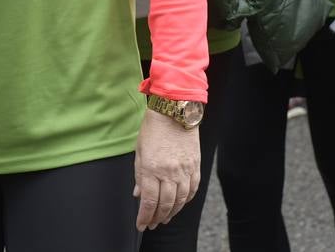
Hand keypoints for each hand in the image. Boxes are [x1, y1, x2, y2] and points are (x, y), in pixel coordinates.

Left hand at [133, 108, 199, 230]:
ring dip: (173, 212)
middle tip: (152, 223)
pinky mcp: (195, 165)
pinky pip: (193, 188)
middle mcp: (169, 172)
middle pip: (165, 204)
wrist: (174, 110)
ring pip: (181, 200)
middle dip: (157, 218)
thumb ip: (139, 175)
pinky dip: (187, 199)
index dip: (145, 217)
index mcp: (152, 168)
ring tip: (165, 217)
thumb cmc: (154, 128)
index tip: (141, 224)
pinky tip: (181, 203)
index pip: (149, 202)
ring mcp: (184, 169)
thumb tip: (139, 194)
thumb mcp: (140, 151)